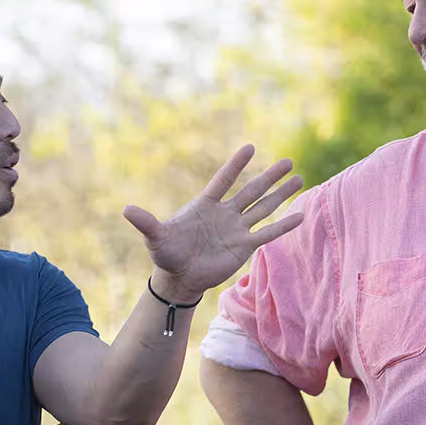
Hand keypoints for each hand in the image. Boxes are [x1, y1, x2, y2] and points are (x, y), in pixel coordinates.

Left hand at [122, 144, 304, 299]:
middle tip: (289, 161)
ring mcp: (237, 229)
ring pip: (263, 207)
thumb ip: (146, 222)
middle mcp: (225, 213)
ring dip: (281, 194)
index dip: (236, 165)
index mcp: (206, 205)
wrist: (179, 276)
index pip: (224, 180)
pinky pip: (267, 233)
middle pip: (251, 190)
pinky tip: (300, 215)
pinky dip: (283, 226)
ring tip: (299, 179)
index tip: (250, 148)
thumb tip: (125, 210)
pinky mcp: (244, 247)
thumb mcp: (155, 237)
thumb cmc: (166, 254)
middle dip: (269, 176)